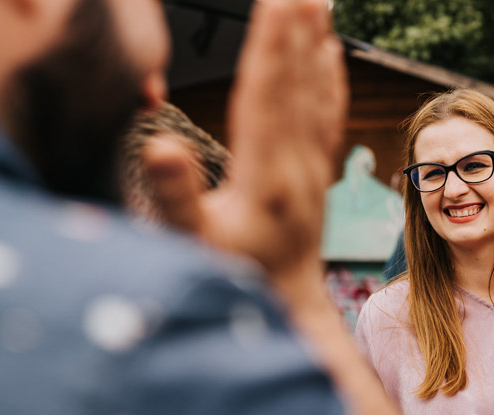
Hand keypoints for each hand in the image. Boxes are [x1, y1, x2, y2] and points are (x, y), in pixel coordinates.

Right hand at [142, 0, 346, 283]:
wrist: (289, 306)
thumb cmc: (236, 279)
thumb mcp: (195, 246)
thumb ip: (176, 198)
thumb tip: (160, 144)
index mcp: (266, 176)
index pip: (266, 95)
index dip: (271, 44)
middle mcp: (298, 166)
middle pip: (297, 85)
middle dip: (296, 29)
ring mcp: (313, 169)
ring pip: (318, 96)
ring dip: (317, 45)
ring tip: (318, 1)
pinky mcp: (318, 175)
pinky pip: (329, 118)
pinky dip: (331, 80)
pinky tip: (333, 53)